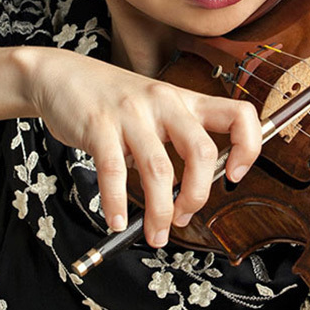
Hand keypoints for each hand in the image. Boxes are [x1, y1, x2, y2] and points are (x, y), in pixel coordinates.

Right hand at [23, 48, 260, 246]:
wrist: (61, 75)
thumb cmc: (112, 99)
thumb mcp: (154, 108)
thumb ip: (175, 139)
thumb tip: (189, 191)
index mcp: (184, 100)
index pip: (239, 114)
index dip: (248, 148)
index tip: (234, 177)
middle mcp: (164, 102)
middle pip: (201, 152)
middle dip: (197, 196)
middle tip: (183, 217)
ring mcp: (131, 113)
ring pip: (159, 171)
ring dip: (159, 212)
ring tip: (154, 233)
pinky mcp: (99, 126)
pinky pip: (114, 172)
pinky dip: (116, 204)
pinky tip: (115, 219)